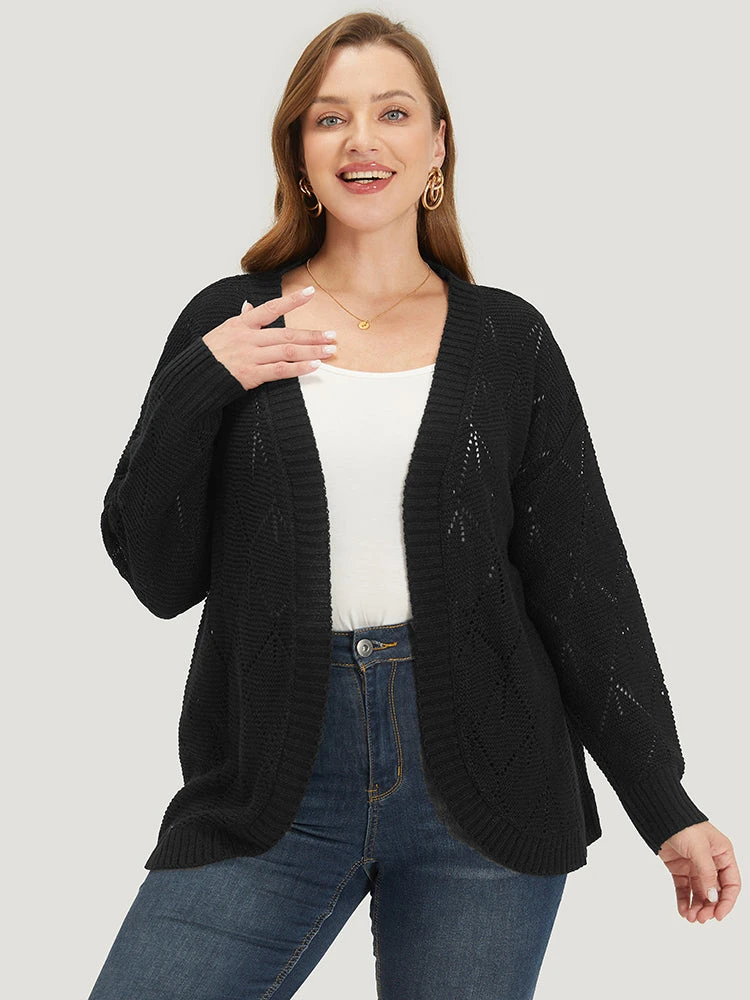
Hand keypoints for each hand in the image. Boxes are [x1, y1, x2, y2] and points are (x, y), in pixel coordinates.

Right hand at [202, 286, 336, 390]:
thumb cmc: (210, 356)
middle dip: (312, 335)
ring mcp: (250, 357)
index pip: (270, 308)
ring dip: (312, 351)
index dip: (291, 300)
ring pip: (287, 352)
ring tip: (330, 350)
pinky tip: (315, 366)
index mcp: (241, 324)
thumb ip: (242, 319)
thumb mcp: (223, 331)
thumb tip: (250, 305)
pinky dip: (300, 368)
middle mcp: (247, 339)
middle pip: (286, 334)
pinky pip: (281, 371)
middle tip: (332, 335)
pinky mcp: (251, 375)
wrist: (195, 379)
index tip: (310, 292)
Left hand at [658, 821, 740, 921]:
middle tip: (701, 918)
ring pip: (700, 893)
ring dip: (697, 907)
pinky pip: (684, 889)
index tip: (718, 916)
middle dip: (709, 907)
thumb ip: (707, 873)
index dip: (726, 902)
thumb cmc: (683, 825)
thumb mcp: (699, 848)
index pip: (731, 884)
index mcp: (723, 854)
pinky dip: (684, 901)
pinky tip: (682, 911)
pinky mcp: (680, 869)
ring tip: (690, 917)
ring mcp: (695, 866)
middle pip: (715, 892)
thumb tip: (713, 897)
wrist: (659, 816)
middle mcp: (711, 862)